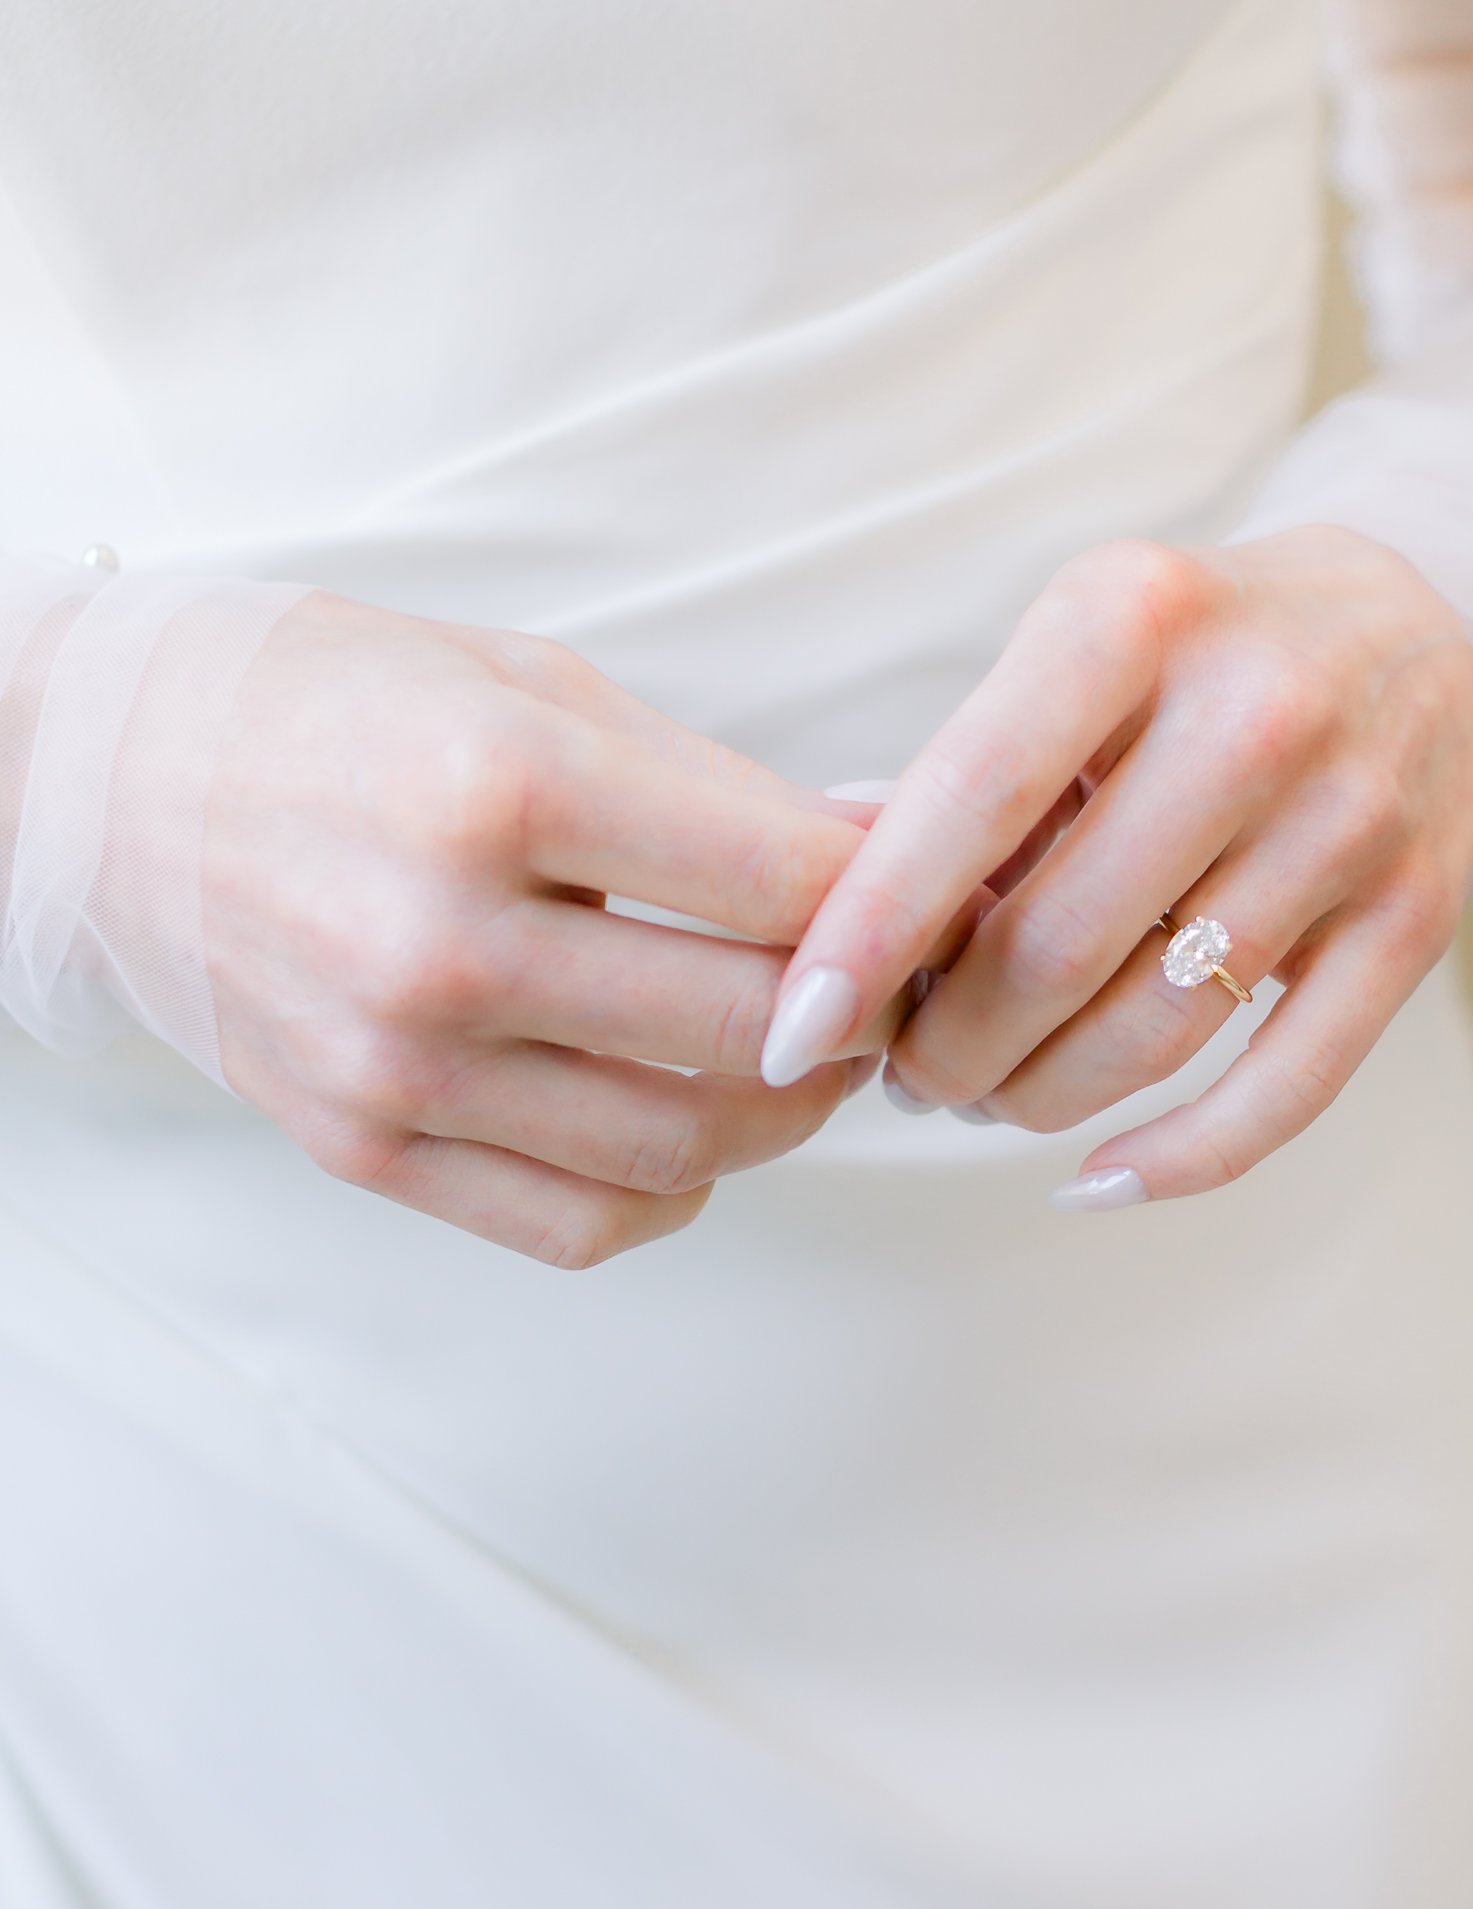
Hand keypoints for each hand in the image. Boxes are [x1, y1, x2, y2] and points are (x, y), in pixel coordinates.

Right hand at [205, 593, 894, 1264]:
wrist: (113, 777)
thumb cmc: (340, 705)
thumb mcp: (536, 684)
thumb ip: (716, 787)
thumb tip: (884, 849)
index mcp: (499, 788)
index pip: (783, 883)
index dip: (891, 898)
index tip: (923, 895)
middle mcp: (443, 941)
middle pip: (749, 1031)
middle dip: (858, 1016)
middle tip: (887, 987)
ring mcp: (395, 1061)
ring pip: (681, 1149)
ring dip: (783, 1115)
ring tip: (798, 1053)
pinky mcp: (359, 1143)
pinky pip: (576, 1223)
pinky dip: (670, 1194)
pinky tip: (690, 1129)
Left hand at [758, 529, 1472, 1202]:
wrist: (1434, 628)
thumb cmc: (1199, 656)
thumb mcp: (1082, 646)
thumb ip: (967, 777)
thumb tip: (827, 941)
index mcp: (1136, 614)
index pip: (971, 796)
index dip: (869, 931)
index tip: (792, 1032)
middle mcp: (1256, 711)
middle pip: (1057, 942)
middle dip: (949, 1042)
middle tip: (906, 1072)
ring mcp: (1353, 819)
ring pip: (1156, 1026)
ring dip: (1039, 1096)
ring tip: (984, 1096)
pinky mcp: (1420, 916)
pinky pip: (1287, 1087)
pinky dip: (1177, 1158)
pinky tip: (1093, 1181)